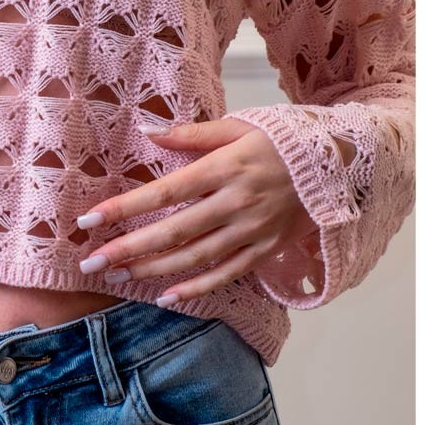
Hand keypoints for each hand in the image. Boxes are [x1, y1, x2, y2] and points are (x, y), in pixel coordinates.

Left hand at [76, 118, 317, 304]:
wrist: (335, 164)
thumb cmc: (277, 142)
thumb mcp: (236, 128)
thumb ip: (190, 134)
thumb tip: (147, 131)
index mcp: (224, 168)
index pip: (163, 191)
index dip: (124, 207)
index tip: (89, 219)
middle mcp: (235, 202)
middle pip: (173, 231)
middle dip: (128, 248)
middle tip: (91, 261)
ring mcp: (251, 230)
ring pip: (195, 257)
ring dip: (153, 269)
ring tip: (118, 275)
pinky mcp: (265, 250)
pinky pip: (226, 274)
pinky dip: (195, 288)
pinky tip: (165, 297)